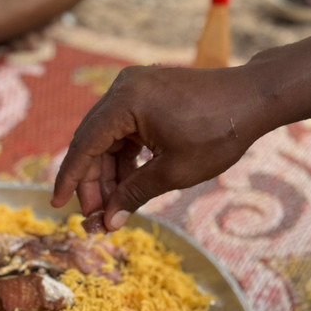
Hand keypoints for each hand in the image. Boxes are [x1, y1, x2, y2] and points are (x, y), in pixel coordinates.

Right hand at [52, 65, 271, 229]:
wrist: (254, 99)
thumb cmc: (218, 133)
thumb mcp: (173, 171)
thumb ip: (134, 194)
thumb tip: (108, 221)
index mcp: (125, 102)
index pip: (84, 146)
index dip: (70, 180)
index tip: (56, 205)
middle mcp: (123, 89)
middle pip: (93, 142)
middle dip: (92, 182)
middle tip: (95, 218)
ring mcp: (134, 89)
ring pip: (108, 139)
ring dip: (108, 173)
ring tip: (113, 208)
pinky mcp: (146, 95)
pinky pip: (124, 131)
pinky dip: (124, 158)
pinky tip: (128, 185)